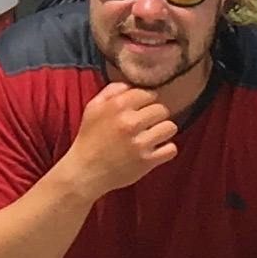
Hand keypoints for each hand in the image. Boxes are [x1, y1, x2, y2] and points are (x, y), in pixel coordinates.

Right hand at [67, 82, 182, 193]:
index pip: (148, 94)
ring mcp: (140, 143)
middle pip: (162, 110)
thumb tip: (131, 85)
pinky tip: (155, 150)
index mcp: (117, 106)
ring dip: (163, 132)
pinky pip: (171, 149)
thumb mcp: (92, 108)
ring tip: (152, 137)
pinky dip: (166, 150)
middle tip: (146, 124)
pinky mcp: (147, 161)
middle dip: (156, 116)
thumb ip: (111, 91)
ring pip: (170, 127)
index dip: (146, 101)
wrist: (84, 172)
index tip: (141, 110)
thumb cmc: (89, 138)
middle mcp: (130, 122)